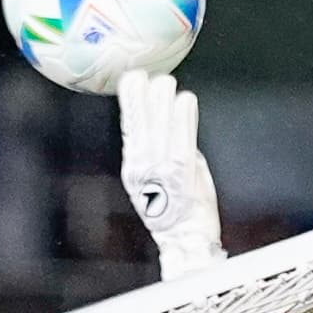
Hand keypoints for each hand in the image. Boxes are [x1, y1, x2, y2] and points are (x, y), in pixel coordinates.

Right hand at [116, 70, 222, 280]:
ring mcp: (161, 164)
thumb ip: (158, 148)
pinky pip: (181, 132)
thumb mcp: (156, 176)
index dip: (129, 96)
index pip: (127, 121)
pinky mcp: (181, 167)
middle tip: (158, 80)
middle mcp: (143, 163)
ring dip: (166, 97)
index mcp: (133, 164)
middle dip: (149, 91)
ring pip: (160, 118)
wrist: (185, 236)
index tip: (134, 76)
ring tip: (168, 84)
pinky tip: (185, 99)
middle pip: (140, 114)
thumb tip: (164, 117)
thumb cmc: (176, 206)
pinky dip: (184, 113)